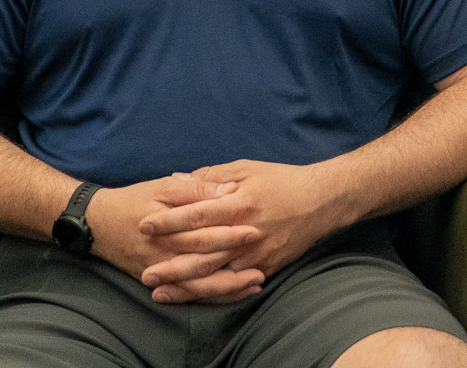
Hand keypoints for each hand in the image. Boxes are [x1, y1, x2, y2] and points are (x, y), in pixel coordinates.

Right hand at [86, 174, 262, 305]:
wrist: (98, 224)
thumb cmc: (134, 200)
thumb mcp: (164, 187)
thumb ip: (196, 188)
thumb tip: (229, 190)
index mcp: (167, 228)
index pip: (202, 233)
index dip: (229, 233)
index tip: (256, 230)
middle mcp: (163, 254)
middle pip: (202, 263)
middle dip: (234, 265)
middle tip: (263, 264)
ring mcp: (159, 271)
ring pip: (197, 286)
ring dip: (227, 288)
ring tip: (256, 283)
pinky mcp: (158, 281)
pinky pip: (188, 293)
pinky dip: (211, 295)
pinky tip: (233, 292)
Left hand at [138, 160, 342, 301]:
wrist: (321, 201)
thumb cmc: (281, 180)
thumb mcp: (246, 169)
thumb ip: (211, 176)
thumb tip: (178, 179)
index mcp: (240, 202)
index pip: (197, 213)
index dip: (169, 220)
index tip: (145, 225)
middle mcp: (246, 231)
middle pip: (202, 251)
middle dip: (170, 263)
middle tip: (145, 273)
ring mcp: (257, 254)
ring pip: (215, 274)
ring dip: (185, 285)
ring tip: (159, 291)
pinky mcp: (266, 267)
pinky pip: (234, 285)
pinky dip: (212, 293)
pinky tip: (192, 298)